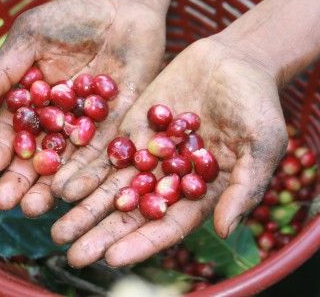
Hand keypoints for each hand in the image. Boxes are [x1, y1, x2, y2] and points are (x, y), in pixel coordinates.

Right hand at [0, 0, 165, 215]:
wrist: (122, 5)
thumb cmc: (70, 15)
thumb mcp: (31, 35)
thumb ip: (4, 70)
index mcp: (31, 101)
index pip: (11, 130)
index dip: (0, 148)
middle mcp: (58, 120)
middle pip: (37, 155)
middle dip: (21, 179)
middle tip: (7, 203)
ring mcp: (89, 126)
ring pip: (68, 162)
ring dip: (52, 186)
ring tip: (37, 208)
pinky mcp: (120, 126)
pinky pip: (105, 152)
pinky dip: (91, 172)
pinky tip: (77, 191)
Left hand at [50, 38, 288, 267]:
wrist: (234, 60)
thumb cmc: (257, 104)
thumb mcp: (263, 145)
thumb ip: (245, 187)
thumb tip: (226, 229)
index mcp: (199, 193)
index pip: (167, 226)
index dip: (140, 243)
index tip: (112, 258)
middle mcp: (168, 180)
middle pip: (131, 214)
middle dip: (101, 234)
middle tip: (71, 254)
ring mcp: (147, 155)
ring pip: (111, 188)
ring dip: (84, 209)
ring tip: (56, 228)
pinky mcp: (131, 129)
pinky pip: (104, 153)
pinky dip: (83, 170)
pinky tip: (59, 184)